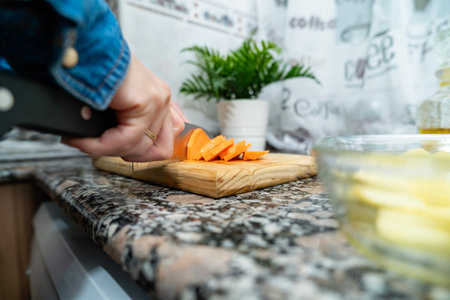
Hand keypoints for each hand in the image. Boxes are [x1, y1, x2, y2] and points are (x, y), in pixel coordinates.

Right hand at [62, 55, 185, 161]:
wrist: (81, 49)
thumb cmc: (93, 72)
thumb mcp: (116, 103)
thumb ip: (132, 124)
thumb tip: (134, 149)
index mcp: (159, 100)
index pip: (165, 144)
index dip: (139, 155)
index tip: (116, 151)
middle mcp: (162, 99)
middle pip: (155, 151)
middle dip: (123, 154)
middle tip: (98, 146)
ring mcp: (157, 100)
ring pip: (138, 148)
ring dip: (106, 150)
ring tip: (84, 141)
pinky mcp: (146, 102)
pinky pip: (124, 141)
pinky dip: (99, 146)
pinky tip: (82, 139)